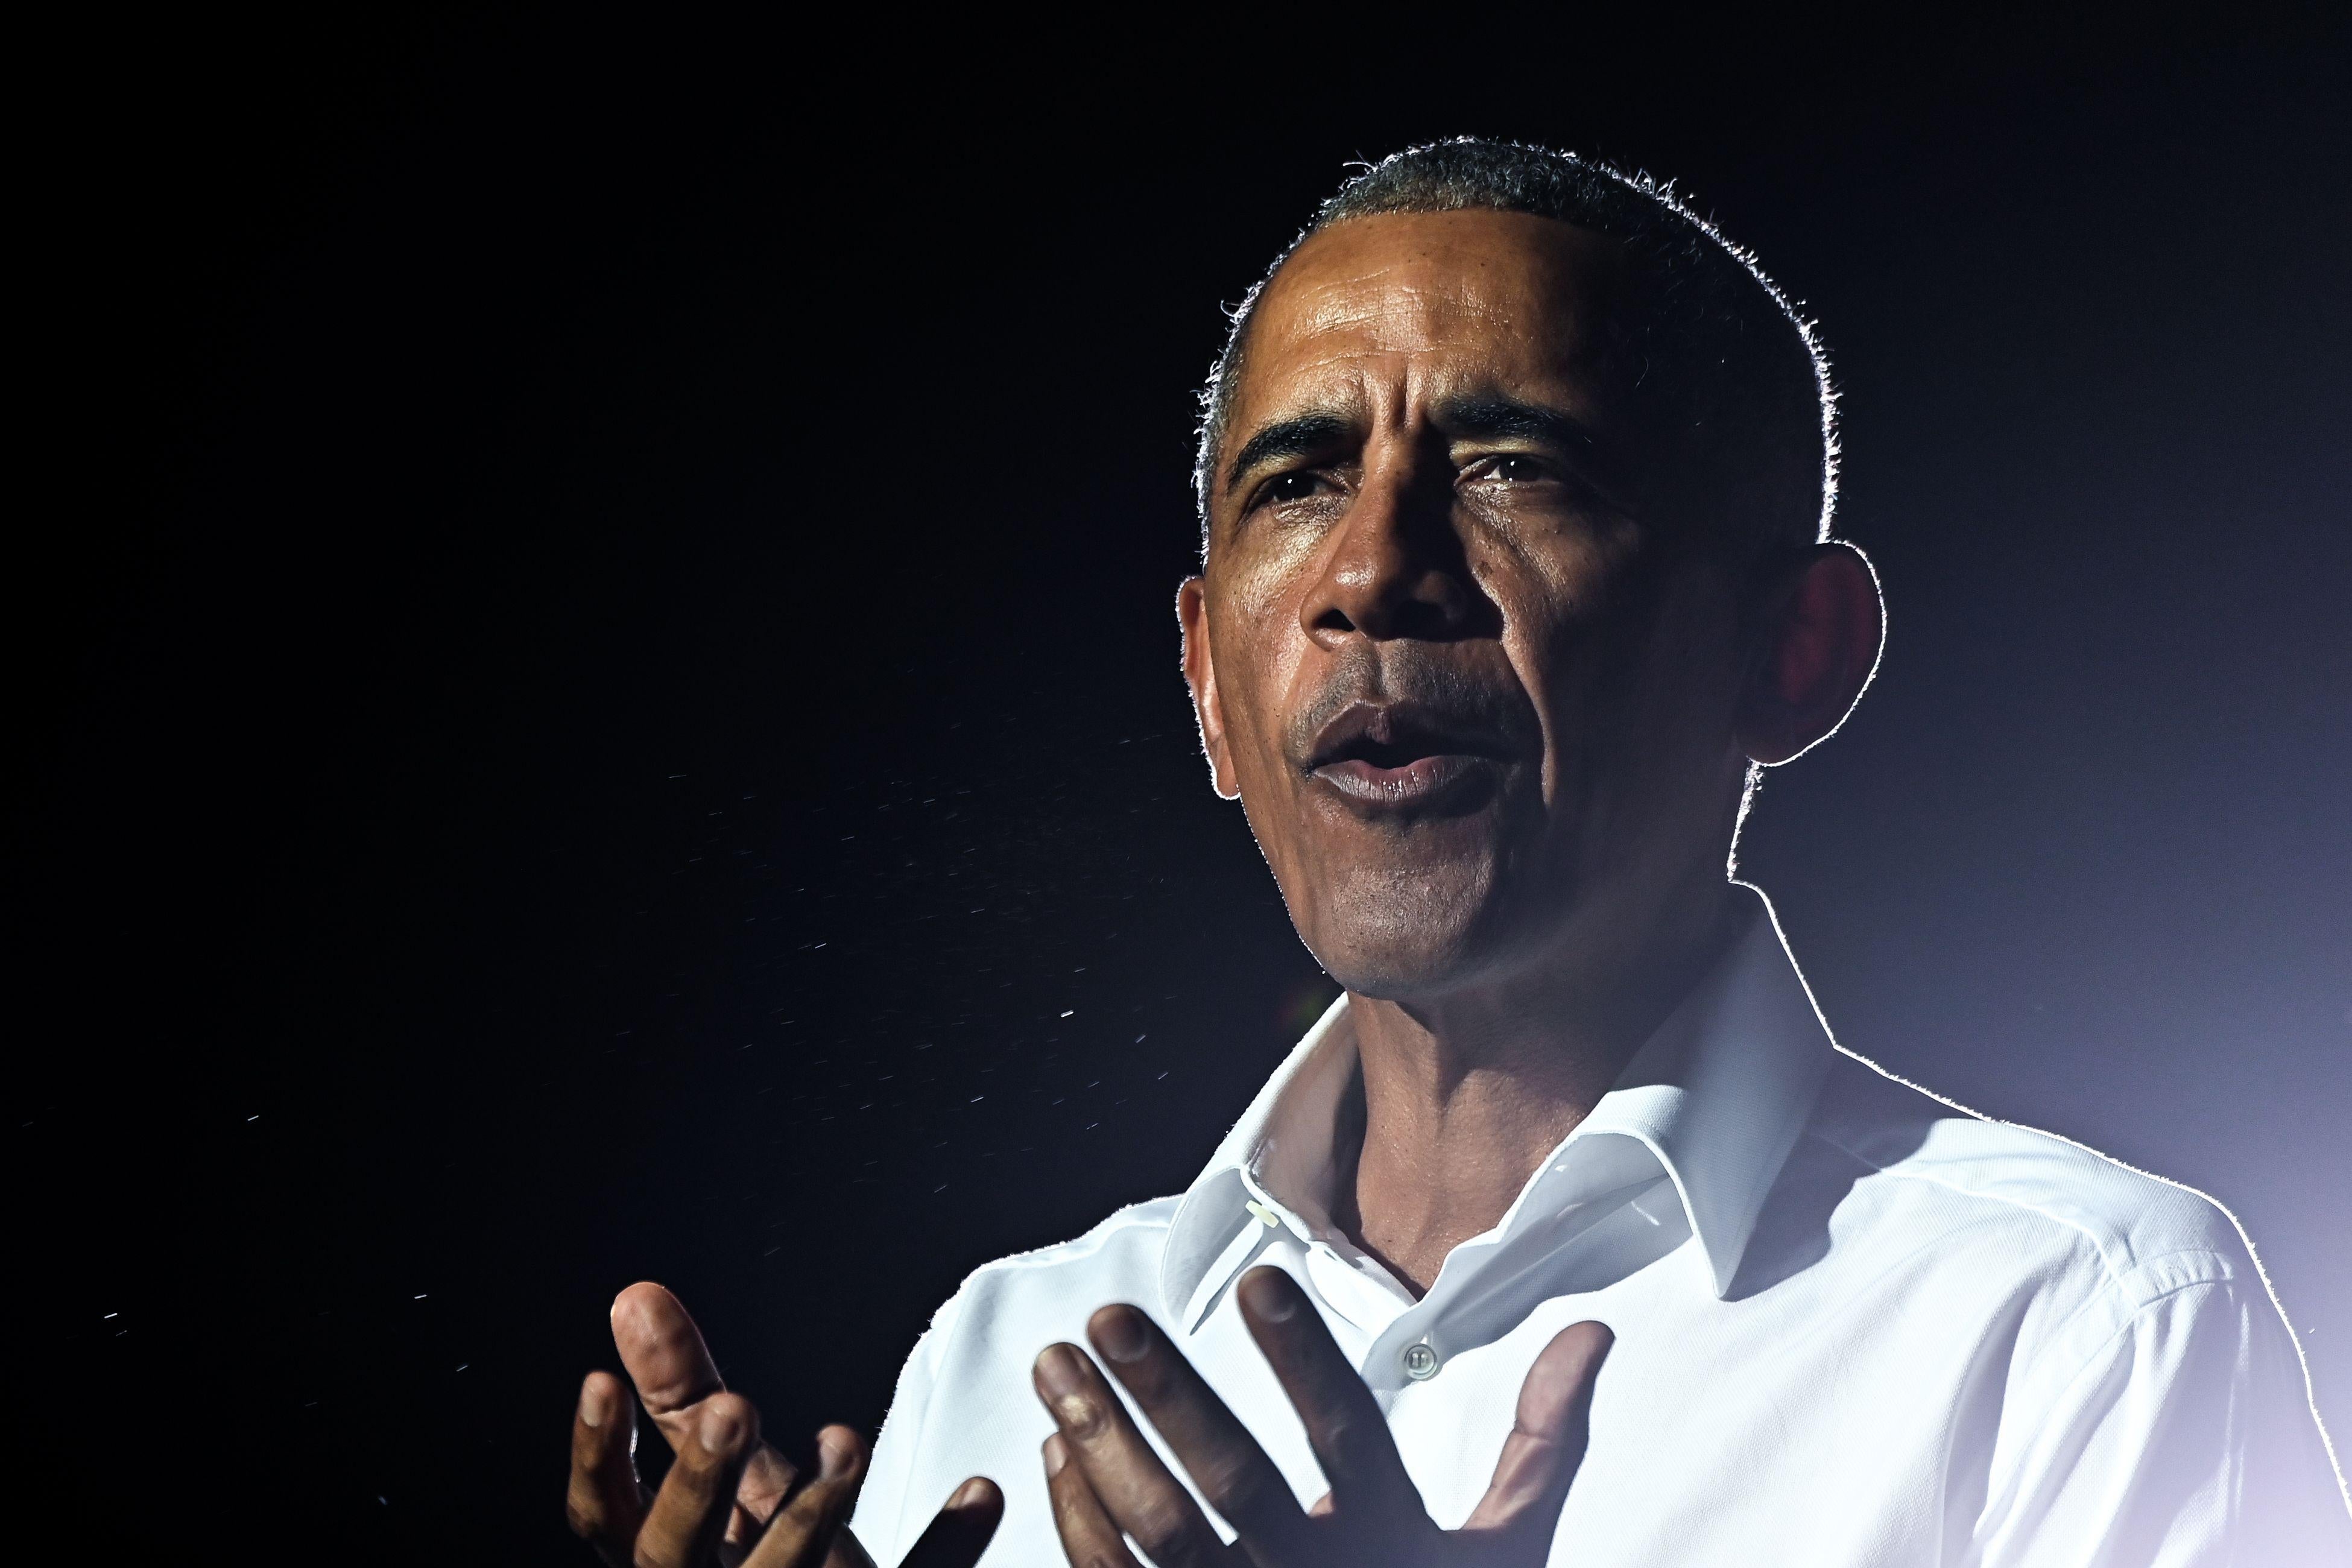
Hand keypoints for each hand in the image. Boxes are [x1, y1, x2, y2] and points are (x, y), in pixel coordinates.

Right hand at [567, 1281, 1001, 1567]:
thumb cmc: (773, 1558)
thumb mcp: (730, 1474)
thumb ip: (683, 1392)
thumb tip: (636, 1296)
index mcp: (669, 1557)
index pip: (604, 1518)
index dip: (596, 1456)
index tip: (602, 1380)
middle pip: (671, 1555)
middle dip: (699, 1483)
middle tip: (735, 1407)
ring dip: (813, 1509)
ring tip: (848, 1439)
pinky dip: (943, 1547)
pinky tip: (979, 1494)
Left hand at [1032, 1265, 1610, 1566]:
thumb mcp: (1508, 1555)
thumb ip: (1539, 1446)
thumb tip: (1591, 1334)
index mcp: (1398, 1546)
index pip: (1349, 1437)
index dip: (1304, 1361)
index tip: (1257, 1279)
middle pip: (1234, 1481)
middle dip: (1168, 1395)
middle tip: (1109, 1314)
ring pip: (1161, 1531)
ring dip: (1099, 1444)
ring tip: (1052, 1363)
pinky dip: (1080, 1523)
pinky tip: (1050, 1454)